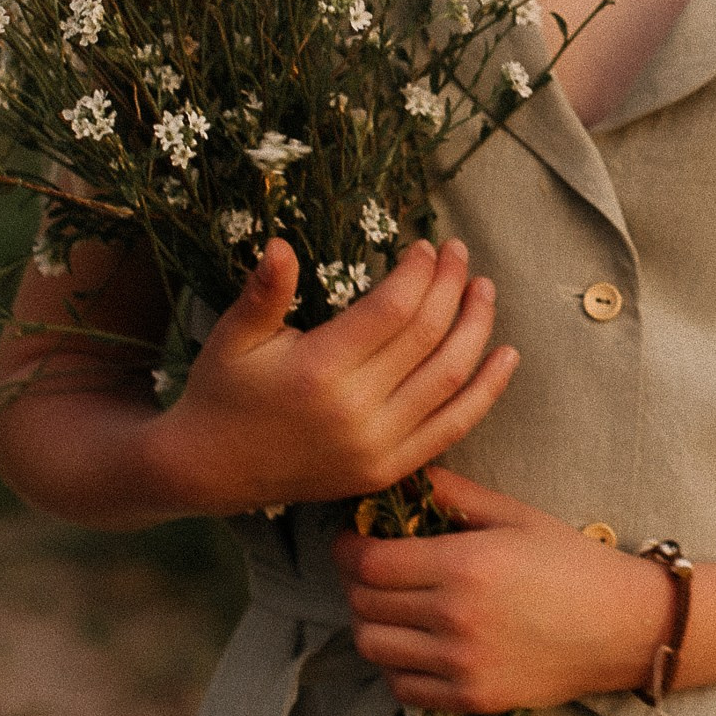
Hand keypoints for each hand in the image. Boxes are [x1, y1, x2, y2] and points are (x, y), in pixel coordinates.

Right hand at [143, 237, 516, 518]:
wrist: (210, 471)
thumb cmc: (222, 392)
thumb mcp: (232, 337)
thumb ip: (263, 292)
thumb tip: (282, 244)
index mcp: (318, 371)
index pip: (394, 310)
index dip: (419, 273)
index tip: (425, 246)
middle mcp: (356, 413)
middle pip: (428, 337)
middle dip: (451, 286)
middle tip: (458, 253)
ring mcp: (378, 447)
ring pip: (450, 379)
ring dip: (476, 328)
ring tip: (483, 290)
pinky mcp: (388, 470)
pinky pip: (453, 427)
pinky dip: (486, 391)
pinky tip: (505, 355)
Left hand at [334, 466, 674, 713]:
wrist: (625, 627)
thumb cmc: (573, 563)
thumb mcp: (516, 516)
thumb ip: (456, 495)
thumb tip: (405, 476)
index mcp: (464, 565)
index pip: (370, 563)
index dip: (349, 550)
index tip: (351, 540)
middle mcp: (455, 618)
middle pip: (364, 605)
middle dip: (356, 582)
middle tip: (370, 569)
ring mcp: (462, 664)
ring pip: (375, 648)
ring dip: (372, 623)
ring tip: (391, 606)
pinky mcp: (472, 699)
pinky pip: (403, 687)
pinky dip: (397, 665)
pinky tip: (416, 644)